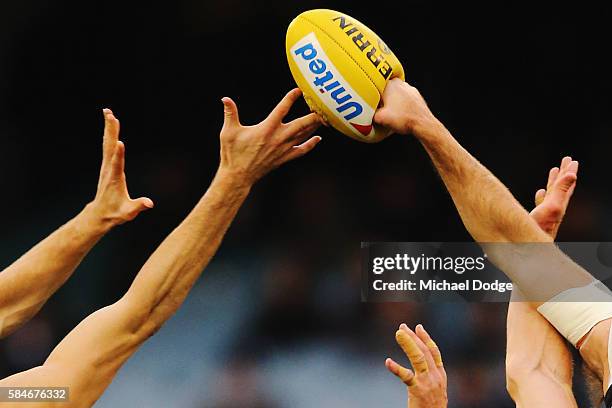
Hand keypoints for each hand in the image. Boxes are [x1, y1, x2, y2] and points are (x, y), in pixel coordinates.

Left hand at [87, 109, 153, 226]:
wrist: (100, 214)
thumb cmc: (115, 213)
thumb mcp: (128, 213)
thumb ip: (139, 206)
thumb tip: (149, 204)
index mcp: (115, 179)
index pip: (117, 164)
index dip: (118, 154)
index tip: (119, 142)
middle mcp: (109, 169)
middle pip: (109, 147)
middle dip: (111, 131)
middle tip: (110, 115)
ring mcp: (107, 166)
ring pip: (108, 144)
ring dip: (109, 129)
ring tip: (109, 113)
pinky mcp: (108, 165)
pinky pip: (108, 147)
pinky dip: (110, 135)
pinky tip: (111, 127)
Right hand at [218, 88, 321, 185]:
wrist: (238, 176)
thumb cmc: (232, 153)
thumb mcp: (229, 132)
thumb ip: (230, 113)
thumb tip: (225, 99)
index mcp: (266, 128)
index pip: (282, 109)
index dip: (291, 98)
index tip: (298, 90)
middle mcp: (278, 138)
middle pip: (301, 124)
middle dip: (313, 115)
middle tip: (323, 107)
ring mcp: (283, 149)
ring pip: (303, 136)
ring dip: (314, 126)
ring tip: (323, 118)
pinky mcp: (284, 158)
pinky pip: (301, 151)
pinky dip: (311, 144)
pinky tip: (317, 139)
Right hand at [374, 79, 440, 137]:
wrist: (422, 123)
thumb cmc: (403, 119)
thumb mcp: (380, 118)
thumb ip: (370, 114)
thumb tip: (367, 113)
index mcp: (389, 85)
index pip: (375, 86)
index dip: (371, 95)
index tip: (369, 101)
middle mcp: (400, 83)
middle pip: (385, 89)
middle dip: (382, 97)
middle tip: (379, 107)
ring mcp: (410, 89)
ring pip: (396, 93)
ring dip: (392, 100)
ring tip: (390, 111)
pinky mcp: (416, 96)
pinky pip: (405, 98)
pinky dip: (401, 103)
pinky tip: (400, 112)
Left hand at [386, 324, 447, 407]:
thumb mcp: (436, 390)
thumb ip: (431, 377)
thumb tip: (423, 366)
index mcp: (441, 376)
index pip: (434, 352)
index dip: (426, 338)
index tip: (418, 327)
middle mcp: (436, 377)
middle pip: (424, 351)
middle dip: (413, 337)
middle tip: (401, 327)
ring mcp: (428, 383)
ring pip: (419, 358)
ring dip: (408, 343)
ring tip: (398, 333)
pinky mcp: (418, 391)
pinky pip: (406, 377)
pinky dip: (396, 368)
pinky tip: (388, 362)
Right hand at [529, 156, 577, 238]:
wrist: (528, 247)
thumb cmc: (540, 230)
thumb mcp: (552, 206)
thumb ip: (561, 190)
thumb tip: (572, 174)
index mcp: (559, 203)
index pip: (567, 184)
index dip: (569, 172)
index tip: (572, 161)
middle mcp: (555, 207)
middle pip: (561, 186)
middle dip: (564, 173)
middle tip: (566, 160)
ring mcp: (546, 212)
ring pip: (552, 193)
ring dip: (553, 181)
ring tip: (554, 171)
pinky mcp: (537, 217)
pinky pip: (542, 202)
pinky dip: (542, 195)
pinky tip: (540, 193)